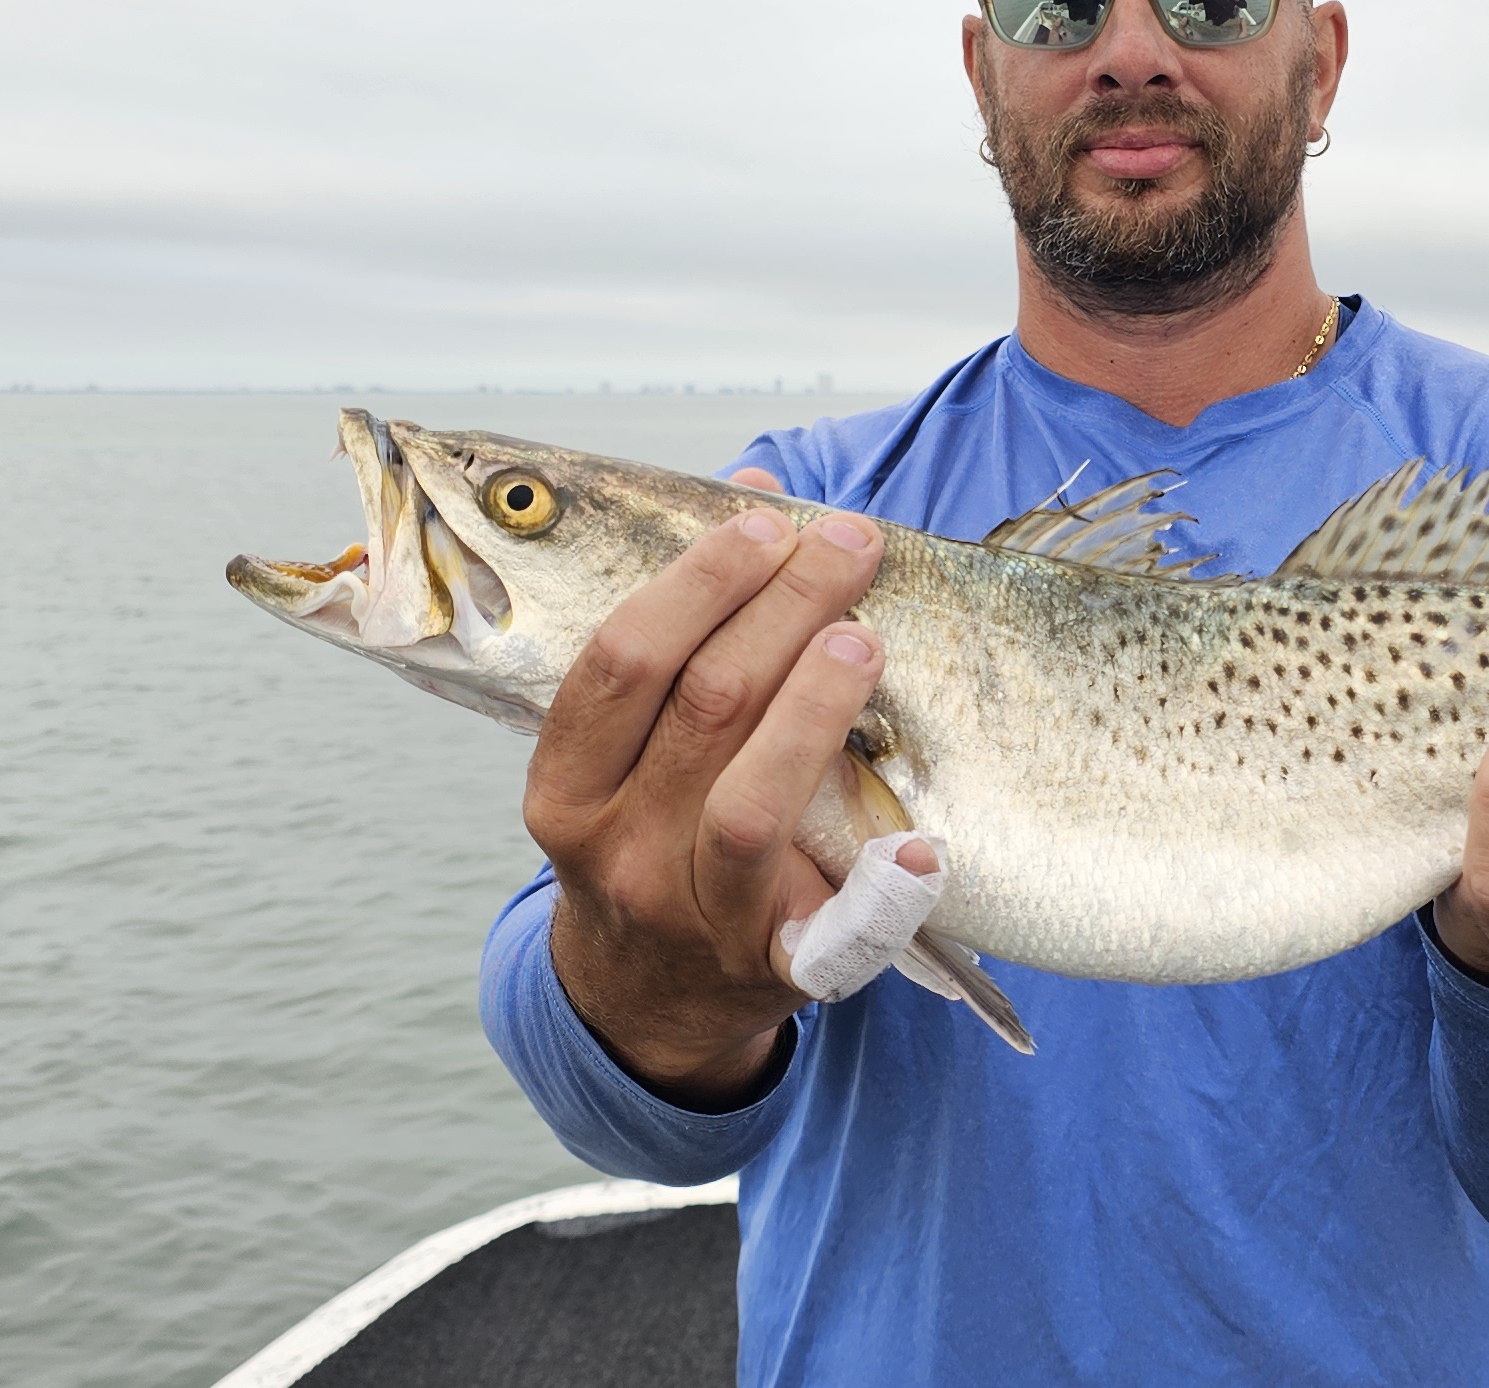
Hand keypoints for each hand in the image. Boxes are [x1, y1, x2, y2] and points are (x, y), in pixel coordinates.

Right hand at [521, 469, 900, 1108]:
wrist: (650, 999)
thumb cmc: (649, 831)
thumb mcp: (628, 748)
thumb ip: (685, 627)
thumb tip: (761, 490)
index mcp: (566, 789)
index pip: (625, 661)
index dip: (701, 580)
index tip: (768, 523)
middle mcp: (616, 852)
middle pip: (702, 709)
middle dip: (782, 609)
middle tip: (847, 548)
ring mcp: (693, 916)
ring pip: (750, 804)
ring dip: (814, 708)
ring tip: (864, 638)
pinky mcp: (773, 971)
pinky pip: (832, 933)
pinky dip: (880, 888)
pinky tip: (921, 845)